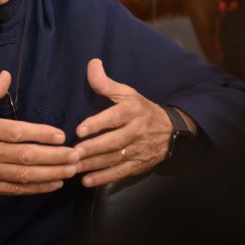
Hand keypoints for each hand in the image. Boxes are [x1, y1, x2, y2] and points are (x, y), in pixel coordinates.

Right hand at [0, 71, 79, 196]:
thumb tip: (6, 75)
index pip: (15, 132)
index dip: (40, 134)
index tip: (61, 134)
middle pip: (25, 156)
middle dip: (54, 156)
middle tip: (77, 155)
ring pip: (23, 174)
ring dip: (51, 173)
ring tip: (72, 170)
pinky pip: (15, 189)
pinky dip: (36, 188)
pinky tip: (54, 184)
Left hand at [74, 59, 184, 186]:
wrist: (171, 131)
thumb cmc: (141, 109)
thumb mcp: (127, 93)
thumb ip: (106, 83)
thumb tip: (92, 64)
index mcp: (133, 111)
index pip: (114, 117)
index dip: (97, 123)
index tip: (80, 130)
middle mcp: (137, 131)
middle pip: (113, 141)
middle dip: (93, 148)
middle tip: (73, 153)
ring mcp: (138, 150)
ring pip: (114, 158)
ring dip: (93, 164)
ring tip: (74, 167)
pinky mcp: (138, 165)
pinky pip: (120, 172)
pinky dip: (104, 178)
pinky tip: (87, 181)